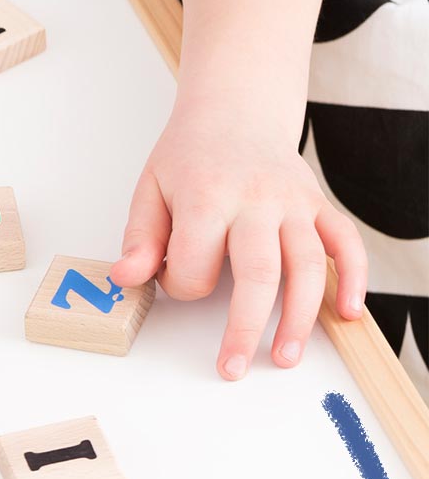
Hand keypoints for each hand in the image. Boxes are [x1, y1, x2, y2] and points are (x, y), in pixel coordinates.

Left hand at [110, 110, 366, 379]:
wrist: (235, 111)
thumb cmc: (189, 157)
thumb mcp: (150, 189)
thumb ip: (140, 239)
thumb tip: (125, 278)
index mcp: (207, 196)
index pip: (196, 262)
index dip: (182, 285)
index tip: (176, 284)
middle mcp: (256, 200)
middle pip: (259, 272)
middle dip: (246, 327)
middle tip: (234, 367)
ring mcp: (294, 203)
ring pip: (307, 265)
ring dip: (301, 316)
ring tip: (287, 356)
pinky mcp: (319, 205)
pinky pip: (344, 242)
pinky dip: (352, 278)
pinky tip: (347, 314)